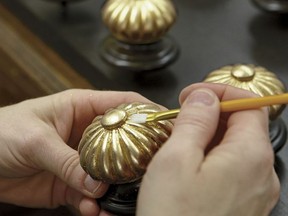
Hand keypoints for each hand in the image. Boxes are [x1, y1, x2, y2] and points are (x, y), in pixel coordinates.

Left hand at [0, 89, 150, 215]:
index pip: (123, 104)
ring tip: (118, 202)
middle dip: (138, 156)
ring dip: (116, 188)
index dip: (148, 112)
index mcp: (82, 108)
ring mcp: (81, 159)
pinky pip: (90, 195)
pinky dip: (94, 204)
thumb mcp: (34, 140)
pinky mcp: (71, 182)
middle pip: (123, 141)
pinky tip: (93, 210)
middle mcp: (86, 133)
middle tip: (152, 170)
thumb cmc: (0, 132)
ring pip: (109, 172)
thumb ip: (67, 161)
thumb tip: (96, 182)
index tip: (167, 126)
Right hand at [137, 83, 279, 215]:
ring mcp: (255, 190)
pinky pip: (232, 166)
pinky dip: (212, 155)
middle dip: (211, 112)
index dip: (220, 91)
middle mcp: (261, 172)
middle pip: (243, 124)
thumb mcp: (177, 160)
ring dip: (209, 134)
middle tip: (180, 116)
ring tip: (180, 140)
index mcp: (249, 155)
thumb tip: (204, 97)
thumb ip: (195, 121)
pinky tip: (190, 164)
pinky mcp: (243, 202)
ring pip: (235, 145)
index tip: (193, 94)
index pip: (249, 103)